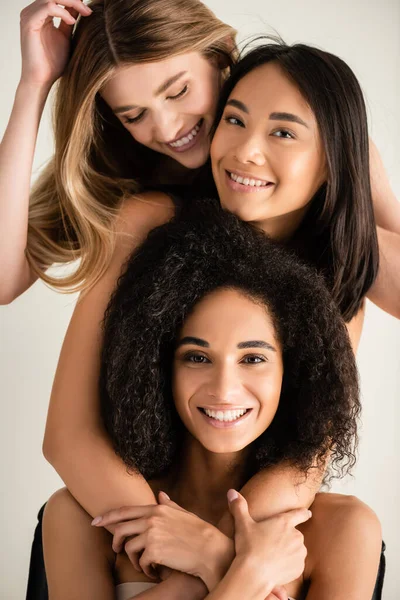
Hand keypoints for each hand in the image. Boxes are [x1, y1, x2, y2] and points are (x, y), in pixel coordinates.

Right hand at [19, 0, 92, 86]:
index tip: (89, 11)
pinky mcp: (29, 23)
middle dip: (73, 0)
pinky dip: (62, 11)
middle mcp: (33, 12)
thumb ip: (69, 21)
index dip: (74, 1)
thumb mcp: (66, 37)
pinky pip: (47, 7)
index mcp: (40, 15)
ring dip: (70, 2)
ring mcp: (29, 16)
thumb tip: (80, 8)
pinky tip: (72, 22)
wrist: (43, 79)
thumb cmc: (53, 64)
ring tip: (84, 13)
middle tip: (87, 10)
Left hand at [93, 492, 233, 587]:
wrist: (211, 549)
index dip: (108, 516)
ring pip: (128, 548)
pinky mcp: (154, 551)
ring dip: (134, 560)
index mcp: (157, 509)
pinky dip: (146, 570)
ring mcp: (152, 534)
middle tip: (116, 550)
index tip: (96, 521)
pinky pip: (140, 563)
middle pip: (120, 529)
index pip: (125, 511)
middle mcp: (152, 519)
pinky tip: (154, 571)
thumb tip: (161, 494)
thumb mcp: (184, 514)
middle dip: (115, 541)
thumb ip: (170, 505)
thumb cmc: (200, 532)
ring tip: (144, 565)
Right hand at [227, 490, 309, 591]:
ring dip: (289, 551)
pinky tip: (277, 567)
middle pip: (294, 534)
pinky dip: (289, 565)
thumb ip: (239, 507)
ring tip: (273, 557)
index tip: (308, 513)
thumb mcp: (242, 525)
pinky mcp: (299, 568)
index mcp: (284, 522)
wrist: (254, 575)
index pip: (299, 514)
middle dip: (286, 538)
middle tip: (272, 545)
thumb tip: (231, 492)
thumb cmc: (248, 547)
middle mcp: (296, 536)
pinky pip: (296, 564)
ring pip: (296, 549)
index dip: (303, 513)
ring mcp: (299, 552)